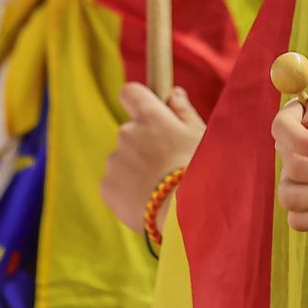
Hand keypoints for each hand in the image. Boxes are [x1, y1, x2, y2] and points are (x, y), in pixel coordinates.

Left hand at [101, 82, 204, 232]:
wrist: (185, 214)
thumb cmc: (200, 170)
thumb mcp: (201, 135)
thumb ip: (183, 111)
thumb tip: (174, 93)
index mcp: (150, 117)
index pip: (131, 93)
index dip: (139, 101)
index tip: (149, 113)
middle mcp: (127, 133)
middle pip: (130, 131)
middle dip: (144, 142)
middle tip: (167, 163)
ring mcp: (114, 161)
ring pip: (124, 158)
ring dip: (136, 167)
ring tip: (160, 187)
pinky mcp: (107, 187)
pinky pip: (116, 182)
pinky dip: (128, 189)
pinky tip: (148, 199)